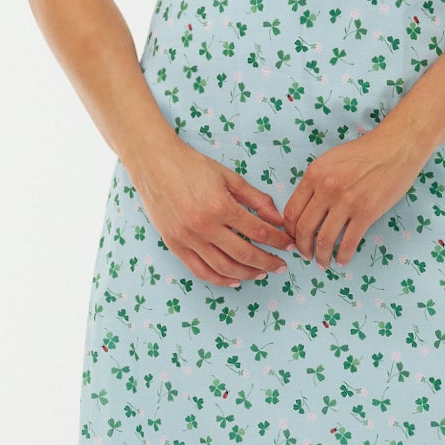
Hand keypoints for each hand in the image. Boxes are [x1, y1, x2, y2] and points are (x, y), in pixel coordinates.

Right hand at [133, 144, 292, 287]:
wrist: (154, 163)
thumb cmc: (193, 166)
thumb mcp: (229, 177)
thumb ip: (256, 199)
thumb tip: (278, 220)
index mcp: (220, 207)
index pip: (259, 232)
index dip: (278, 241)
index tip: (289, 246)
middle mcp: (204, 227)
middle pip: (244, 254)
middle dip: (268, 263)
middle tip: (281, 266)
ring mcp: (188, 239)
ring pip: (224, 268)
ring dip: (247, 274)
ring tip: (262, 273)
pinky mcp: (174, 245)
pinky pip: (200, 271)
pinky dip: (220, 280)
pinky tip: (235, 279)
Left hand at [281, 121, 429, 268]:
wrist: (396, 147)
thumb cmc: (365, 153)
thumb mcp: (331, 160)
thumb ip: (316, 181)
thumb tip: (307, 207)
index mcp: (314, 174)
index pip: (292, 211)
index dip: (290, 231)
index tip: (295, 239)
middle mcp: (326, 188)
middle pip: (304, 229)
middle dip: (303, 248)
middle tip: (306, 255)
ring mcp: (346, 201)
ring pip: (324, 239)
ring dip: (321, 256)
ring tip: (323, 263)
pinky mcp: (367, 212)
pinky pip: (349, 243)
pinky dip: (343, 256)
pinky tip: (342, 261)